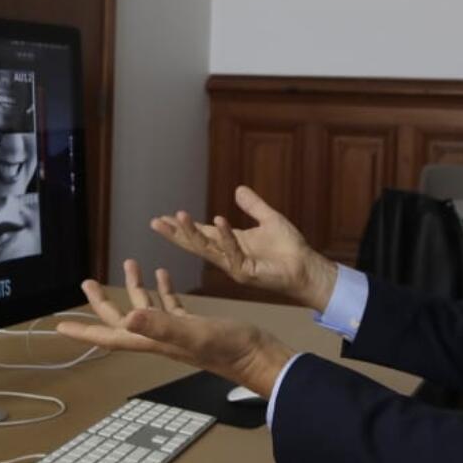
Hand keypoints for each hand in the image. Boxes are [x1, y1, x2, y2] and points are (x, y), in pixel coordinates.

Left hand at [56, 260, 293, 397]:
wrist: (258, 357)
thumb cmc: (229, 348)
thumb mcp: (193, 333)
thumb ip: (161, 324)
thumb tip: (127, 317)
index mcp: (153, 340)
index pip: (110, 335)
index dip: (84, 329)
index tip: (59, 326)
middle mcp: (160, 338)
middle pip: (122, 320)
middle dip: (101, 302)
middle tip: (85, 282)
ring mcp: (177, 332)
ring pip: (146, 309)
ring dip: (135, 287)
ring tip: (130, 263)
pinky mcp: (194, 326)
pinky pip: (172, 306)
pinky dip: (165, 289)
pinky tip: (163, 274)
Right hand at [150, 186, 337, 311]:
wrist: (307, 267)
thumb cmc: (290, 248)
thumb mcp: (269, 220)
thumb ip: (253, 206)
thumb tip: (238, 189)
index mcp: (231, 243)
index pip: (201, 233)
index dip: (183, 226)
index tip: (163, 218)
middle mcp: (228, 255)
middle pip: (196, 243)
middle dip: (176, 233)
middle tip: (156, 222)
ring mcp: (235, 266)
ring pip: (208, 249)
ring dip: (192, 233)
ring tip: (178, 217)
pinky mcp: (246, 272)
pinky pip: (233, 251)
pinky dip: (225, 236)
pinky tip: (218, 220)